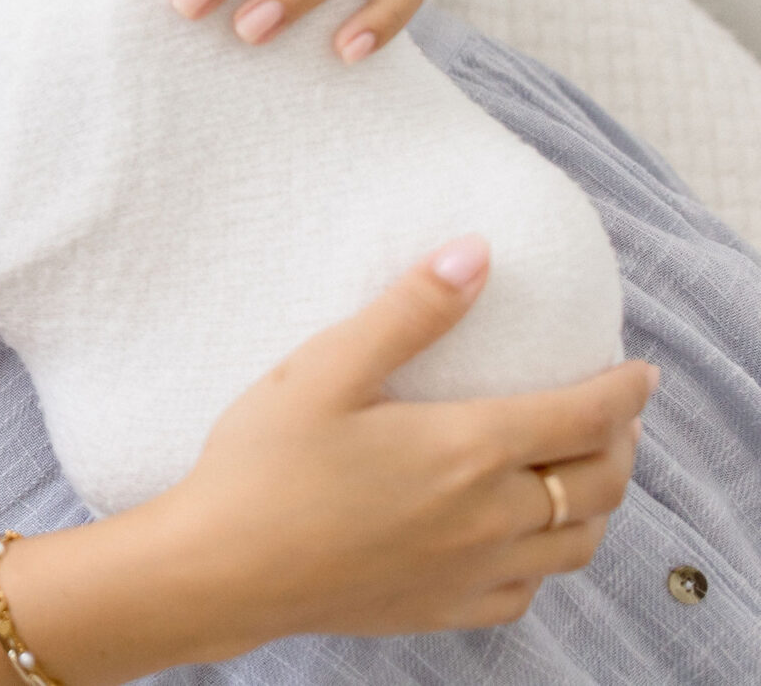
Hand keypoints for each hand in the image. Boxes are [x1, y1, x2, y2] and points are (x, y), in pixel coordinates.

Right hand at [147, 237, 656, 653]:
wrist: (222, 569)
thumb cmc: (263, 464)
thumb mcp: (326, 369)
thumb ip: (409, 311)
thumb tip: (476, 252)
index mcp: (469, 449)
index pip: (585, 417)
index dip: (624, 392)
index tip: (639, 373)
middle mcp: (490, 517)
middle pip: (599, 483)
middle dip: (620, 444)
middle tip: (613, 416)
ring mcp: (473, 572)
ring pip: (577, 544)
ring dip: (596, 504)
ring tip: (582, 472)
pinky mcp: (445, 609)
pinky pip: (529, 591)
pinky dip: (546, 559)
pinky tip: (522, 540)